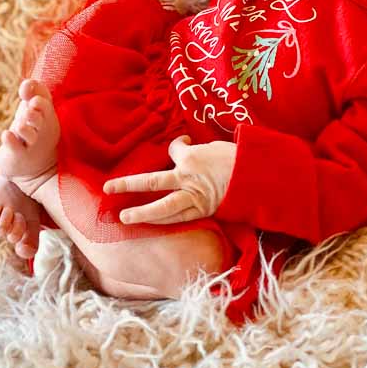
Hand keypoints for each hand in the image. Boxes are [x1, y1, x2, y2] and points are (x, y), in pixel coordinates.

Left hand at [102, 134, 236, 224]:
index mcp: (190, 157)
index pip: (174, 150)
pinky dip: (167, 220)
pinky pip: (181, 217)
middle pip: (151, 181)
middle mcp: (186, 177)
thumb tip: (192, 148)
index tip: (183, 143)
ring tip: (125, 218)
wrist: (257, 178)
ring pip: (162, 207)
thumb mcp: (218, 146)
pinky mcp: (203, 210)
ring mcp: (193, 196)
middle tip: (109, 189)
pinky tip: (154, 224)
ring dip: (142, 213)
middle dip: (128, 185)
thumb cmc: (240, 157)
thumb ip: (201, 150)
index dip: (177, 146)